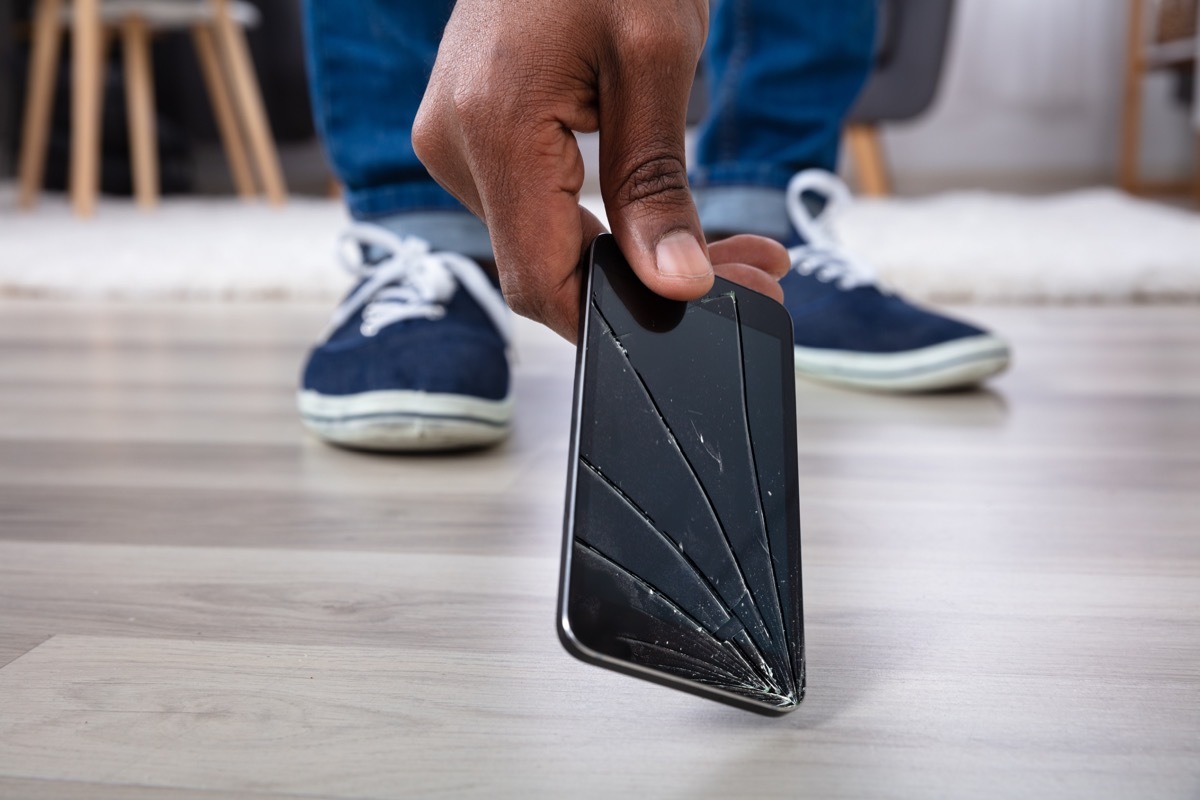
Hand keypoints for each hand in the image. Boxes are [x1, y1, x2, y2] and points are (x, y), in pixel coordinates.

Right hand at [413, 0, 787, 340]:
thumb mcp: (656, 57)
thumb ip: (656, 182)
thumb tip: (675, 281)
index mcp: (491, 127)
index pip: (542, 280)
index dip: (621, 318)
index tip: (709, 313)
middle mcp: (455, 145)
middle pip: (550, 268)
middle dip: (650, 286)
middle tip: (751, 276)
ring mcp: (457, 141)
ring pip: (547, 244)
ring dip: (635, 258)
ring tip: (731, 248)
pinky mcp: (474, 134)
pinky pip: (536, 208)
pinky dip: (603, 225)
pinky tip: (660, 223)